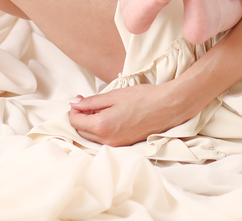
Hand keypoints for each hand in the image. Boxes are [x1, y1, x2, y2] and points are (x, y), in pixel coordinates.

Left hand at [68, 82, 194, 146]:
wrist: (167, 107)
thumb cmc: (142, 98)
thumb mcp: (113, 96)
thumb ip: (91, 102)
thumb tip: (74, 103)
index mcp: (102, 126)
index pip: (76, 122)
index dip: (74, 109)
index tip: (79, 99)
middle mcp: (107, 140)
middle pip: (82, 132)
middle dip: (80, 117)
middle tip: (87, 102)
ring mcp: (116, 145)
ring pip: (93, 137)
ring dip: (90, 124)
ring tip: (99, 108)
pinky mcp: (124, 145)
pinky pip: (104, 139)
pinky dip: (101, 129)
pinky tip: (109, 116)